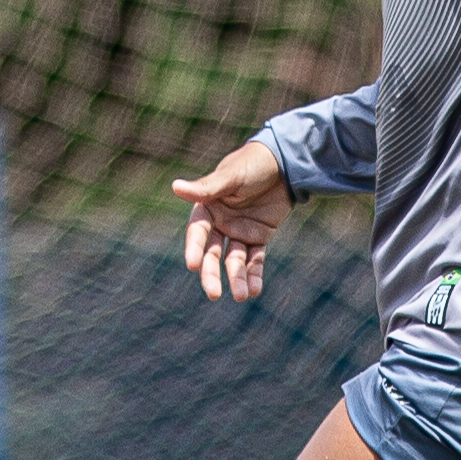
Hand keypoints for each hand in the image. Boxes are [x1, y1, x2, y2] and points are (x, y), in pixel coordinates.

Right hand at [173, 140, 293, 301]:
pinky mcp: (258, 238)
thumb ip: (207, 188)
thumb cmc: (252, 164)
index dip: (194, 248)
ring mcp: (238, 232)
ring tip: (242, 296)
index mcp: (207, 207)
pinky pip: (255, 259)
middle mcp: (219, 223)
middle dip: (212, 273)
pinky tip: (255, 290)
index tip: (193, 265)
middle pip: (212, 253)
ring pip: (234, 261)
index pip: (197, 233)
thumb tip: (175, 187)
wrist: (285, 162)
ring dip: (237, 278)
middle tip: (213, 293)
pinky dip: (255, 274)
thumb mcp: (231, 176)